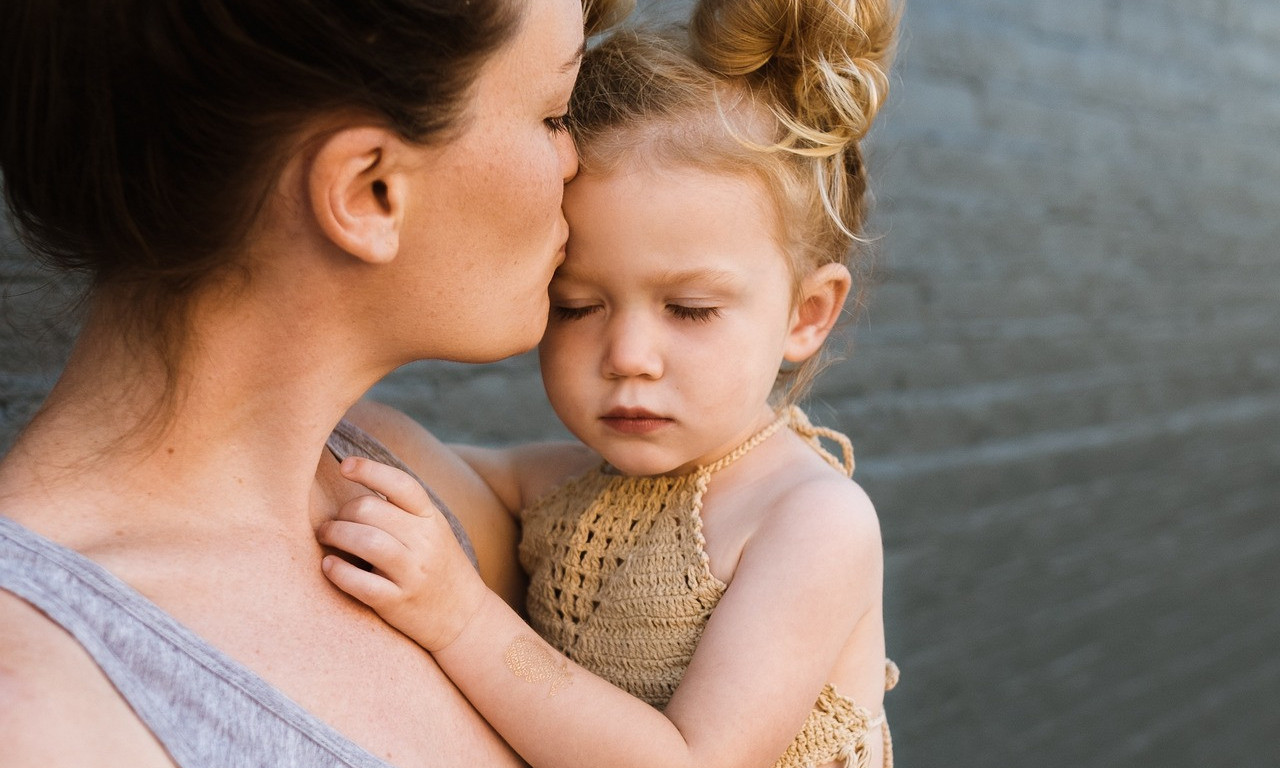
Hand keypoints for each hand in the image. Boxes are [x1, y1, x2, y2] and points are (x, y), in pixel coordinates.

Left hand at [317, 456, 488, 650]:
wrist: (465, 617)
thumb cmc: (438, 567)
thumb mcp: (432, 531)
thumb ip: (402, 511)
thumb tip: (357, 486)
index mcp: (431, 518)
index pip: (400, 484)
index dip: (369, 470)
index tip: (344, 466)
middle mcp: (424, 541)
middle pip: (370, 509)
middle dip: (342, 512)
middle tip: (332, 522)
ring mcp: (412, 573)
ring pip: (365, 540)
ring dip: (335, 534)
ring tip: (326, 537)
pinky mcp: (398, 602)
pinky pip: (360, 583)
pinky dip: (337, 571)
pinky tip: (329, 566)